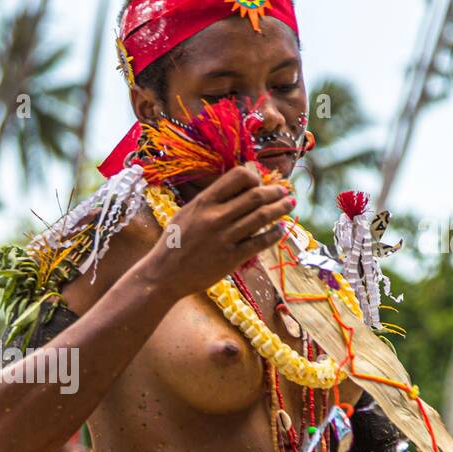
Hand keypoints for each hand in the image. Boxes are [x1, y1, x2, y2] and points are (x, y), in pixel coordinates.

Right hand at [146, 165, 294, 300]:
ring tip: (289, 204)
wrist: (163, 275)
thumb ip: (211, 200)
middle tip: (284, 192)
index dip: (255, 176)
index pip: (238, 176)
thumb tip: (236, 187)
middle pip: (255, 196)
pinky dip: (273, 234)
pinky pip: (259, 242)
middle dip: (275, 192)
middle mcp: (215, 217)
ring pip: (261, 217)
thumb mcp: (187, 213)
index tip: (260, 182)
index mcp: (204, 202)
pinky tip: (279, 229)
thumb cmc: (174, 242)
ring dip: (280, 209)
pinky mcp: (230, 258)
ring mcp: (224, 238)